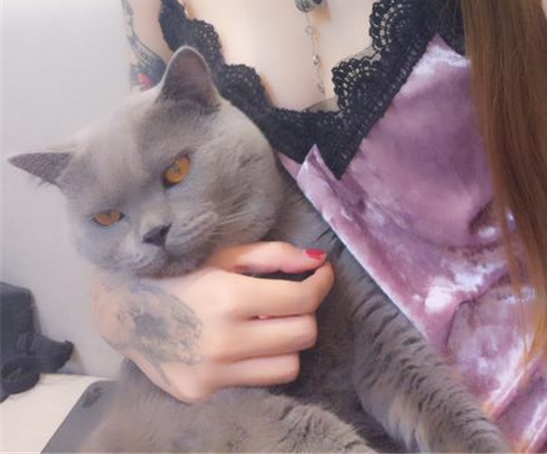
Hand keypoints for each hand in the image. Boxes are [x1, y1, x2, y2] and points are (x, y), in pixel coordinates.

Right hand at [89, 242, 334, 403]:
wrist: (123, 310)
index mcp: (228, 298)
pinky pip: (255, 382)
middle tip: (294, 298)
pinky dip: (258, 362)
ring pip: (287, 367)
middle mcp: (223, 341)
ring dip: (286, 343)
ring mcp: (212, 374)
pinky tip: (241, 342)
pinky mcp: (202, 394)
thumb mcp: (226, 253)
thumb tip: (319, 261)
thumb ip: (275, 255)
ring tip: (266, 323)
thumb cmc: (181, 272)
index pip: (302, 300)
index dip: (321, 283)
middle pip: (302, 336)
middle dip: (306, 313)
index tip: (322, 273)